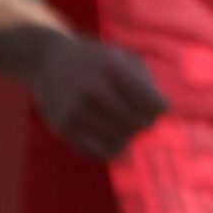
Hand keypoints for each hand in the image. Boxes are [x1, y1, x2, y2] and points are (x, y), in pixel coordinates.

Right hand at [23, 28, 166, 160]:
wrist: (48, 60)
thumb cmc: (97, 61)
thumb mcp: (126, 60)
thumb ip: (147, 85)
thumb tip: (164, 116)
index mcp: (115, 70)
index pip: (154, 106)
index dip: (159, 108)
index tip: (154, 104)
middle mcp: (94, 91)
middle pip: (139, 124)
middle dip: (144, 122)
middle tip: (136, 114)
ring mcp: (76, 111)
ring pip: (120, 141)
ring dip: (126, 135)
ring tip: (120, 121)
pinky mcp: (63, 128)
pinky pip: (98, 153)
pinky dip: (110, 149)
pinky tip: (108, 135)